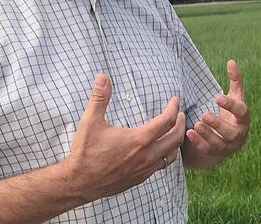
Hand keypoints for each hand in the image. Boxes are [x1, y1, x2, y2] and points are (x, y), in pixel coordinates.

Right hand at [63, 74, 185, 202]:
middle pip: (176, 138)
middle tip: (180, 114)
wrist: (79, 183)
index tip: (175, 100)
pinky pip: (161, 166)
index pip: (167, 120)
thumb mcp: (90, 122)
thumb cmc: (85, 152)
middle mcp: (147, 155)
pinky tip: (160, 150)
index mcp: (139, 139)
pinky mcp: (140, 178)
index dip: (174, 108)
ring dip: (176, 141)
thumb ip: (99, 98)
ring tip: (174, 131)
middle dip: (181, 124)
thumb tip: (102, 77)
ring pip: (172, 155)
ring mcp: (145, 169)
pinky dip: (166, 155)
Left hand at [186, 60, 249, 157]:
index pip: (241, 112)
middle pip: (231, 132)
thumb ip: (235, 80)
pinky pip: (209, 151)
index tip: (217, 97)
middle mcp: (239, 134)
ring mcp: (229, 146)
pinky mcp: (218, 153)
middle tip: (204, 114)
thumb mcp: (235, 96)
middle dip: (217, 124)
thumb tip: (231, 61)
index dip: (230, 105)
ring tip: (195, 124)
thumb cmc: (231, 112)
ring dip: (207, 135)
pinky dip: (199, 143)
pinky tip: (189, 133)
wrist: (229, 137)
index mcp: (243, 118)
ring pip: (219, 143)